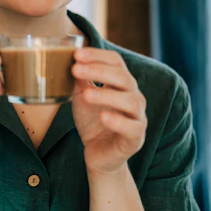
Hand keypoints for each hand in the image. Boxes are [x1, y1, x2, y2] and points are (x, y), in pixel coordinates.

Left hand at [70, 48, 147, 175]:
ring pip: (130, 100)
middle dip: (99, 71)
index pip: (116, 62)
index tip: (76, 54)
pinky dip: (118, 121)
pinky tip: (103, 116)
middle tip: (76, 69)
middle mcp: (134, 97)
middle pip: (124, 77)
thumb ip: (81, 79)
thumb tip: (72, 59)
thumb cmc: (93, 122)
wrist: (99, 155)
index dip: (98, 55)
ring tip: (86, 94)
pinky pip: (132, 127)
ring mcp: (138, 117)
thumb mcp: (83, 97)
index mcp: (122, 84)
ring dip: (107, 95)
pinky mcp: (136, 138)